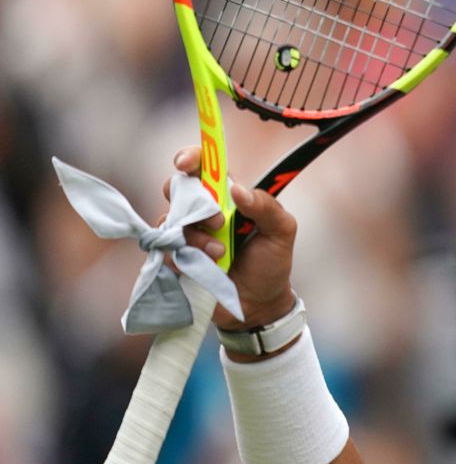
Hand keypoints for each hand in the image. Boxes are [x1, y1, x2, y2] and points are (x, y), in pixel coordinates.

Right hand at [166, 147, 297, 329]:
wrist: (258, 305)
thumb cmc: (271, 264)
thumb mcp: (282, 232)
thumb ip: (266, 207)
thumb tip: (236, 190)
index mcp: (228, 197)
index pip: (204, 167)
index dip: (192, 158)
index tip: (186, 163)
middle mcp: (203, 211)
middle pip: (176, 188)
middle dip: (193, 202)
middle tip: (219, 222)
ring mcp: (186, 235)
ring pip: (171, 221)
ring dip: (197, 238)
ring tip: (222, 254)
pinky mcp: (175, 258)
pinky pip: (165, 249)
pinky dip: (184, 257)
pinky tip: (206, 268)